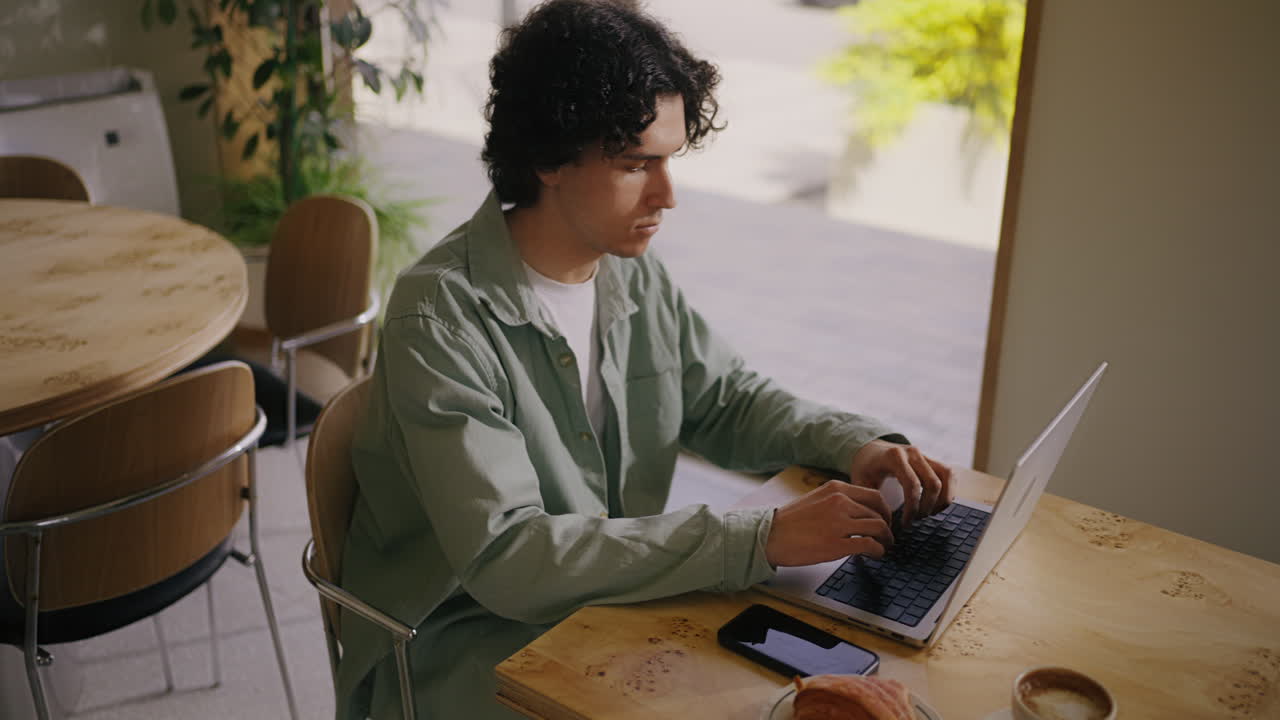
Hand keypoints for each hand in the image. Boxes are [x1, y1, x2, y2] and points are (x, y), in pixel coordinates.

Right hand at [764, 481, 893, 566]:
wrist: (770, 535)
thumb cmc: (790, 521)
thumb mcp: (816, 499)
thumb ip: (838, 502)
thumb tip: (859, 513)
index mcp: (836, 489)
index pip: (874, 496)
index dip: (885, 510)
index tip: (885, 520)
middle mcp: (840, 502)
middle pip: (880, 512)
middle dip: (888, 526)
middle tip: (887, 536)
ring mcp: (839, 523)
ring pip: (878, 527)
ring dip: (886, 539)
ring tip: (884, 547)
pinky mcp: (836, 544)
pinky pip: (869, 545)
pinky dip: (878, 551)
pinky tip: (876, 555)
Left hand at [849, 439, 953, 528]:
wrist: (871, 451)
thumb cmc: (866, 469)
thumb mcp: (860, 482)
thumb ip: (869, 500)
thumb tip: (883, 523)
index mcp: (894, 457)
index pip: (912, 485)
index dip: (912, 508)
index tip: (905, 523)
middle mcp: (913, 453)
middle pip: (933, 483)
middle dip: (927, 507)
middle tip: (916, 520)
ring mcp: (925, 454)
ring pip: (947, 476)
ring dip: (942, 500)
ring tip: (928, 514)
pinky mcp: (933, 459)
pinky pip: (950, 475)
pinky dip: (948, 492)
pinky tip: (936, 505)